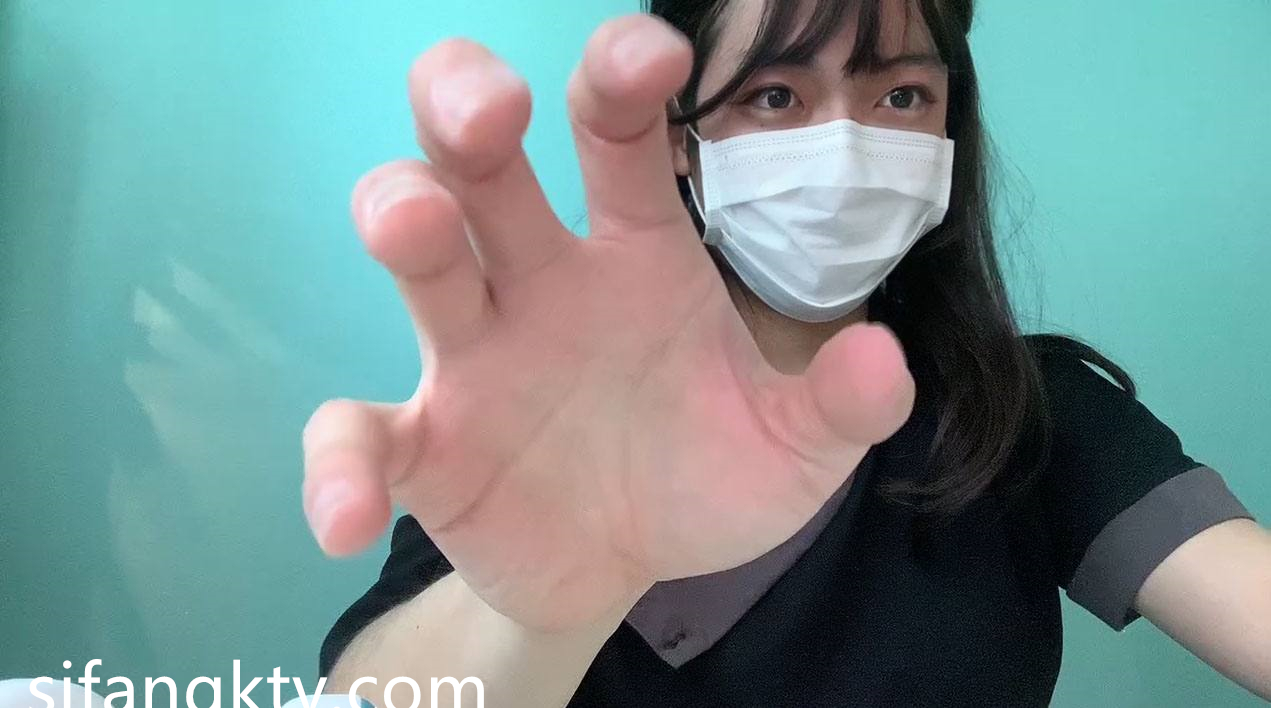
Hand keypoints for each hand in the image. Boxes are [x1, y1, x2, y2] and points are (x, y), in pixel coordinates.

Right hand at [302, 14, 914, 632]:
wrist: (624, 567)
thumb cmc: (702, 476)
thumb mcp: (791, 448)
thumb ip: (839, 405)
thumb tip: (885, 357)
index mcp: (632, 253)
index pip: (616, 136)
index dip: (622, 79)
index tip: (650, 55)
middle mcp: (538, 279)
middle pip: (479, 159)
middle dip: (469, 107)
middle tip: (495, 111)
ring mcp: (470, 355)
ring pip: (415, 253)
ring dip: (401, 218)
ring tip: (413, 225)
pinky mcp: (423, 445)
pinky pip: (355, 434)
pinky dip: (339, 468)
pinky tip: (345, 521)